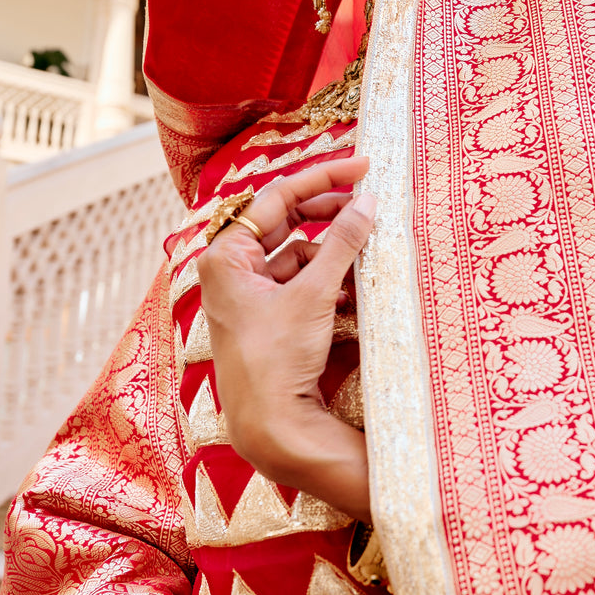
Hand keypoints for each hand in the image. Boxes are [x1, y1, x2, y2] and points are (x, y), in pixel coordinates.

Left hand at [197, 158, 373, 519]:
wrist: (271, 426)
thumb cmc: (277, 358)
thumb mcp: (313, 293)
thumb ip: (342, 242)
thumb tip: (368, 202)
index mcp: (225, 256)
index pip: (277, 197)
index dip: (322, 178)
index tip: (361, 168)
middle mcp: (231, 271)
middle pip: (286, 223)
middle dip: (329, 213)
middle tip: (369, 201)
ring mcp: (249, 296)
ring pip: (298, 255)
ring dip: (333, 253)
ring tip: (368, 252)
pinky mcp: (269, 320)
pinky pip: (302, 285)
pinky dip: (329, 282)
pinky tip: (354, 290)